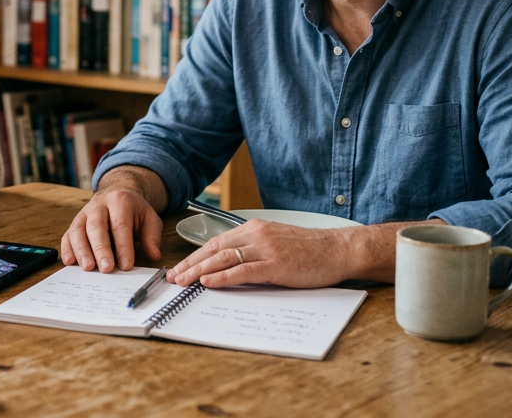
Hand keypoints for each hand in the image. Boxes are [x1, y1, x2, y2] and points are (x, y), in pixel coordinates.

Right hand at [61, 186, 162, 272]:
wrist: (117, 193)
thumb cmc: (133, 211)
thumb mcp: (149, 218)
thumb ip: (152, 237)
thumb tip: (154, 255)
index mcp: (120, 201)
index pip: (120, 224)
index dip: (123, 246)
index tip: (126, 266)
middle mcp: (99, 204)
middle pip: (96, 226)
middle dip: (101, 249)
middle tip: (106, 269)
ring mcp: (84, 212)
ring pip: (78, 230)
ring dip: (81, 250)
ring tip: (88, 268)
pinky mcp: (75, 222)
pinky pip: (68, 234)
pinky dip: (67, 248)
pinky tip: (70, 262)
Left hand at [166, 220, 356, 288]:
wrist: (338, 249)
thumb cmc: (310, 250)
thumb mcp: (276, 242)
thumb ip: (253, 249)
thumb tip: (229, 265)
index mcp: (254, 228)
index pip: (216, 242)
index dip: (195, 255)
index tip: (180, 267)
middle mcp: (256, 234)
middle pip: (214, 249)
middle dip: (190, 263)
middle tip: (173, 277)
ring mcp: (265, 248)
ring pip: (223, 258)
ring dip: (199, 271)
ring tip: (183, 281)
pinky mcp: (275, 264)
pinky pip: (242, 271)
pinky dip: (222, 277)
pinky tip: (207, 283)